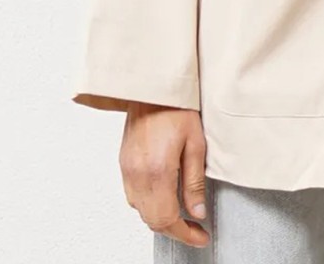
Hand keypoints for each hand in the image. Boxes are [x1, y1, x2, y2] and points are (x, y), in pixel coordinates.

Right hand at [119, 103, 209, 247]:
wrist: (151, 87)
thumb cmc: (176, 108)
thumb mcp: (196, 143)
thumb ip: (195, 182)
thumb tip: (197, 212)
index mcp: (157, 172)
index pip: (167, 219)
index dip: (185, 233)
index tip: (200, 236)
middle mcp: (137, 175)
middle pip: (152, 220)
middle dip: (175, 230)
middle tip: (196, 229)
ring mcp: (126, 170)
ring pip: (141, 211)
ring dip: (161, 218)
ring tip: (183, 215)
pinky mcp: (123, 163)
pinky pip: (133, 196)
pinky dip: (149, 204)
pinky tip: (164, 197)